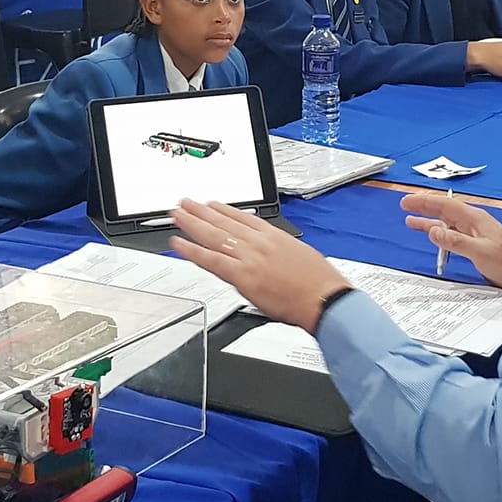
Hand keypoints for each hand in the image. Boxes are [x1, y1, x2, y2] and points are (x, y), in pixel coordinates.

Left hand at [169, 200, 351, 331]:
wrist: (324, 298)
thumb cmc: (319, 283)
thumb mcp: (301, 255)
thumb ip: (279, 253)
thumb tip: (270, 257)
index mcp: (274, 236)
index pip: (243, 218)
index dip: (224, 210)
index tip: (212, 204)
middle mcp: (259, 243)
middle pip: (224, 222)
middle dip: (202, 211)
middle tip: (185, 203)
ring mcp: (249, 258)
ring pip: (214, 236)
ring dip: (192, 223)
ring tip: (177, 214)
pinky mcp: (242, 276)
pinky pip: (211, 260)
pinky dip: (192, 251)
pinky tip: (179, 244)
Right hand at [400, 192, 501, 294]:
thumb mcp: (480, 252)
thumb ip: (456, 241)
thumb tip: (433, 231)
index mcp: (474, 219)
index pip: (445, 205)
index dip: (424, 202)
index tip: (407, 201)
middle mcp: (474, 223)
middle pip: (444, 211)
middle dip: (424, 208)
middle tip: (405, 205)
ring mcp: (475, 234)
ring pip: (447, 224)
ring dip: (429, 222)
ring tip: (412, 221)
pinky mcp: (477, 246)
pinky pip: (453, 236)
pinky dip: (440, 235)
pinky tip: (435, 237)